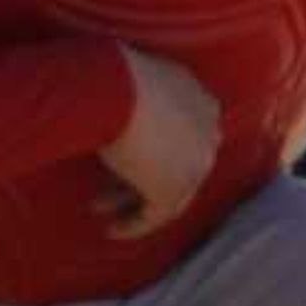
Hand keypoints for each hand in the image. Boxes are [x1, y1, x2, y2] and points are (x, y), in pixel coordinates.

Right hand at [100, 44, 222, 238]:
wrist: (119, 86)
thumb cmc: (115, 75)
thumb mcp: (135, 79)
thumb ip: (138, 94)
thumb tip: (112, 94)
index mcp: (203, 101)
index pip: (186, 134)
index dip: (158, 149)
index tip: (128, 158)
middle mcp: (208, 133)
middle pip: (177, 163)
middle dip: (142, 177)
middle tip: (107, 187)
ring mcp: (197, 163)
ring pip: (168, 191)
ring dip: (132, 201)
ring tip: (97, 207)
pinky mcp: (176, 188)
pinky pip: (157, 215)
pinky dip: (136, 225)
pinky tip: (113, 230)